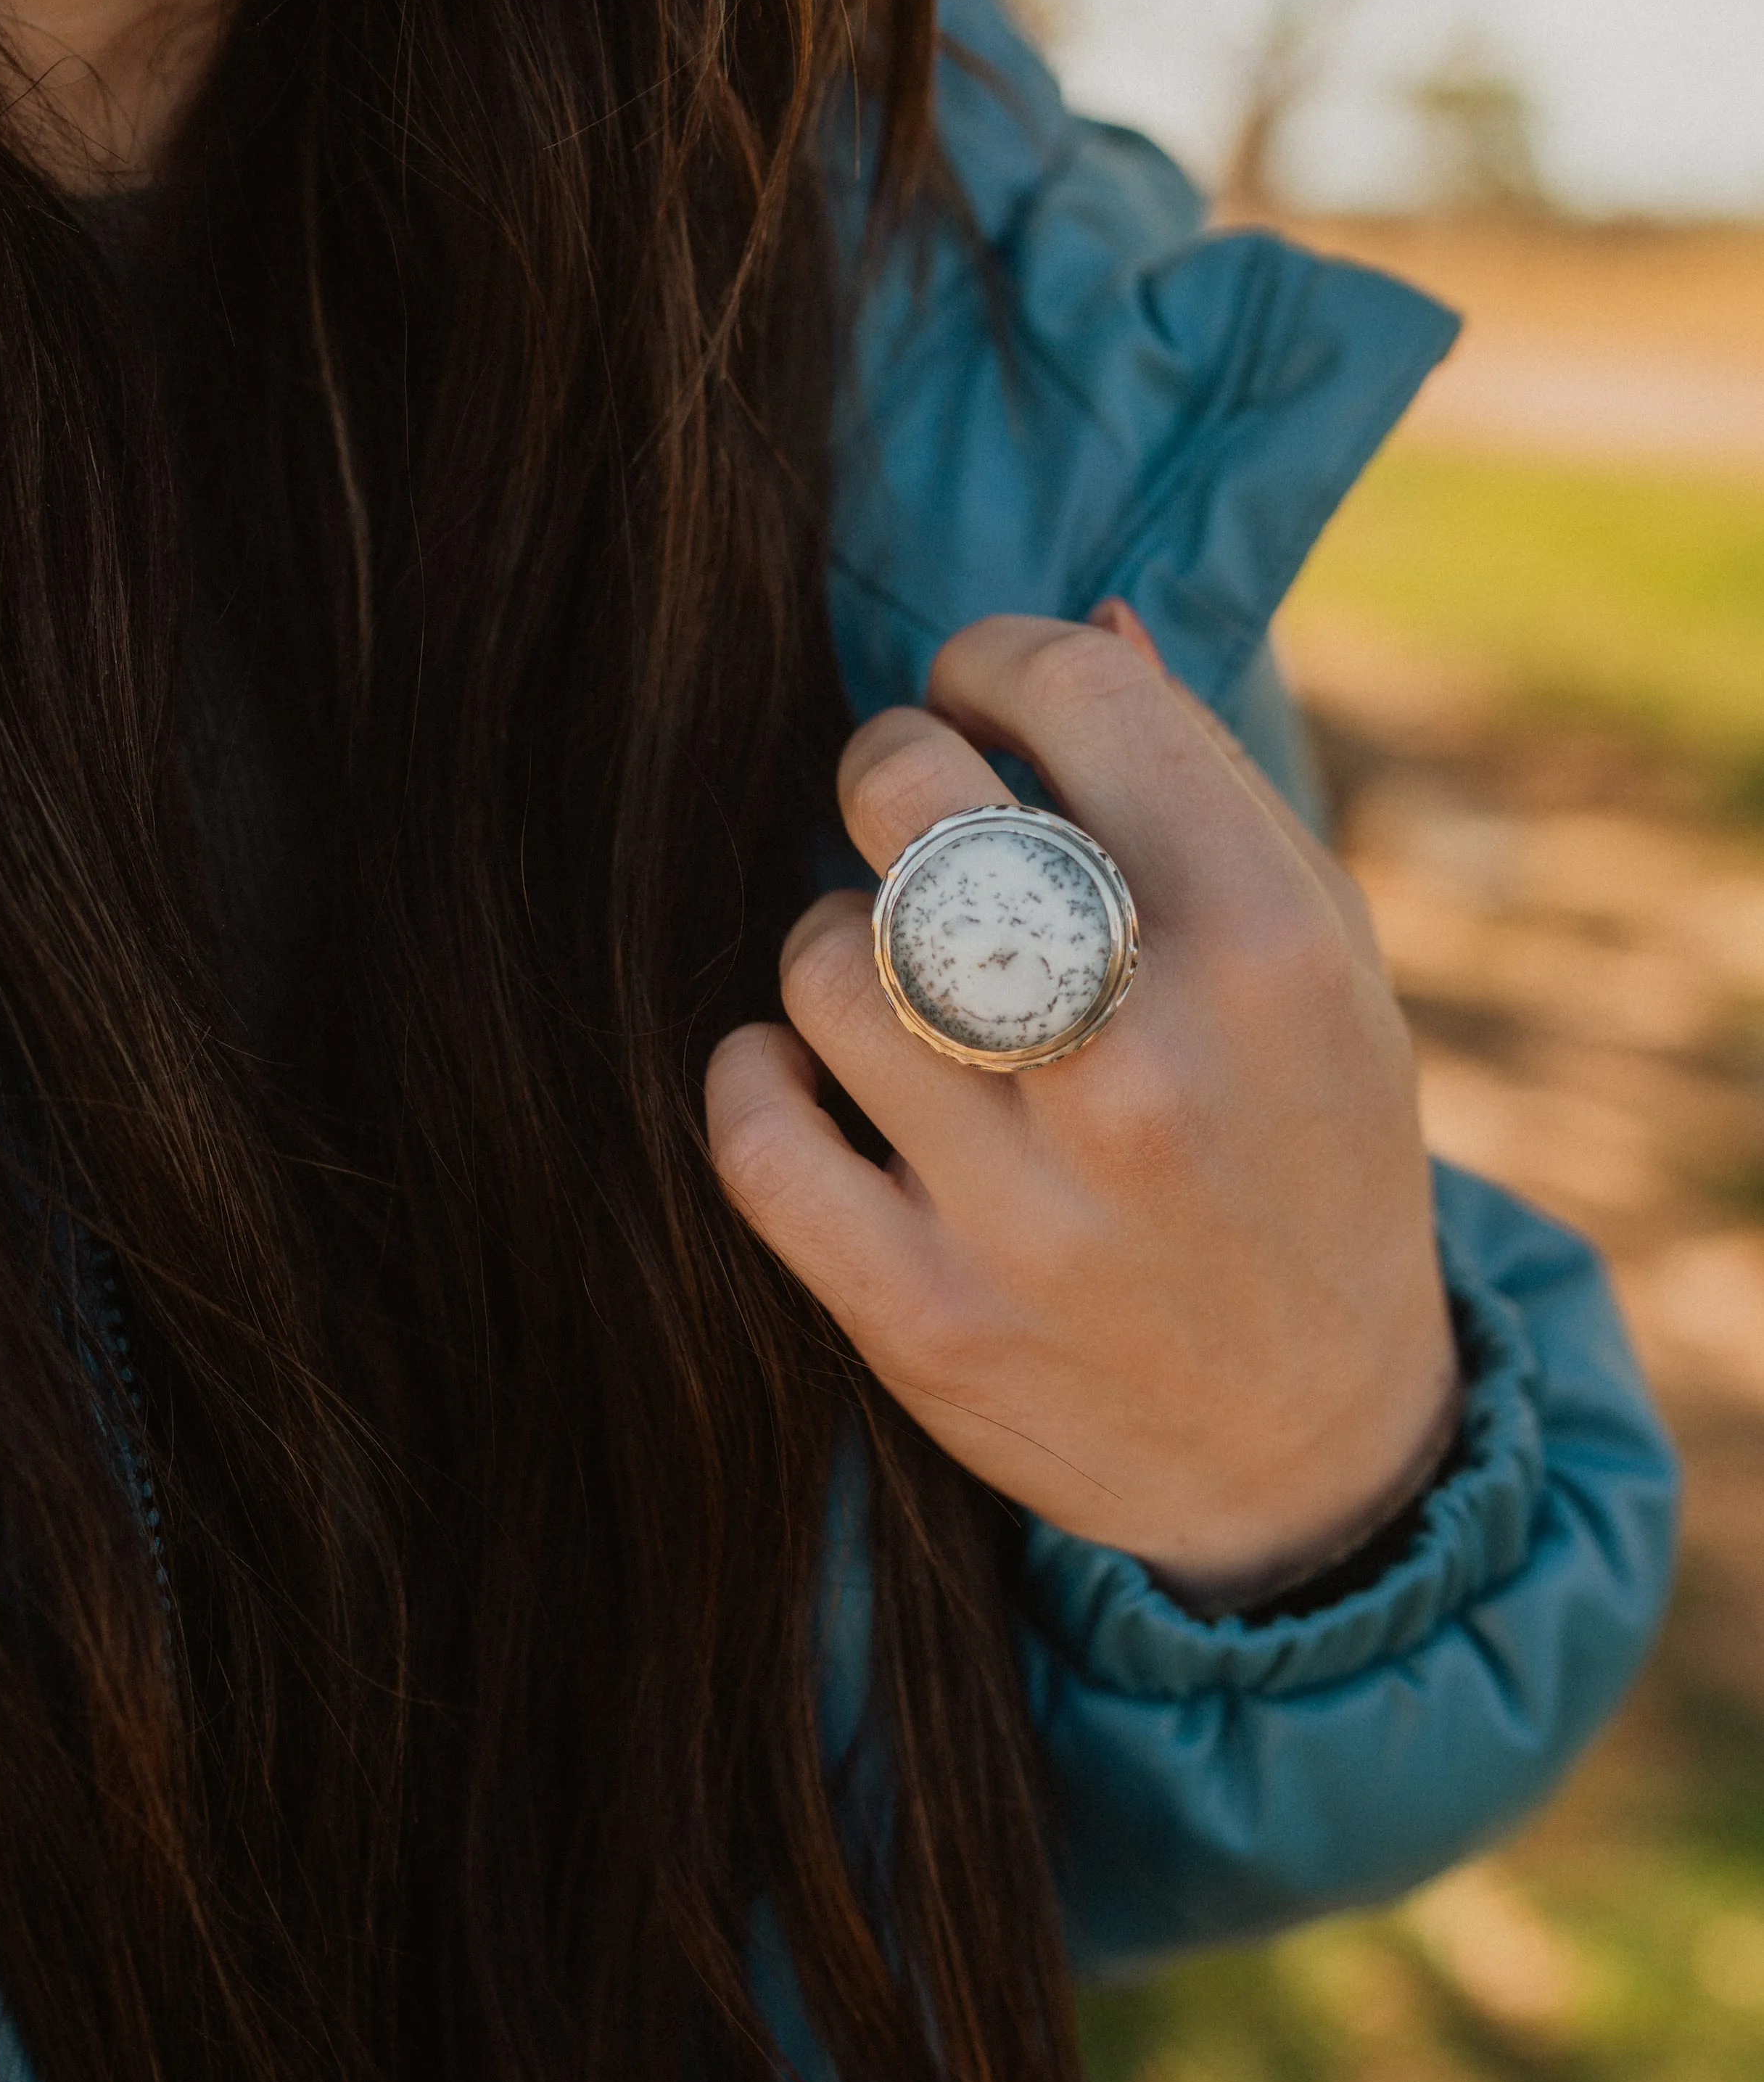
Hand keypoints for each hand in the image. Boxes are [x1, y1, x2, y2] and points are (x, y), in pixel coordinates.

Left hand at [705, 609, 1457, 1608]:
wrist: (1307, 1460)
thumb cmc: (1310, 1168)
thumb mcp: (1328, 975)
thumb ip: (1216, 794)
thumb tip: (1096, 622)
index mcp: (1271, 953)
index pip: (1077, 696)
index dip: (992, 660)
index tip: (975, 698)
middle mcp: (1145, 1069)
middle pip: (911, 804)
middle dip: (882, 765)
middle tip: (899, 805)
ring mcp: (1026, 1206)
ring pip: (819, 960)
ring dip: (833, 945)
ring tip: (892, 984)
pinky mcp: (922, 1317)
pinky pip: (752, 1129)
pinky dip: (757, 1079)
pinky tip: (815, 1082)